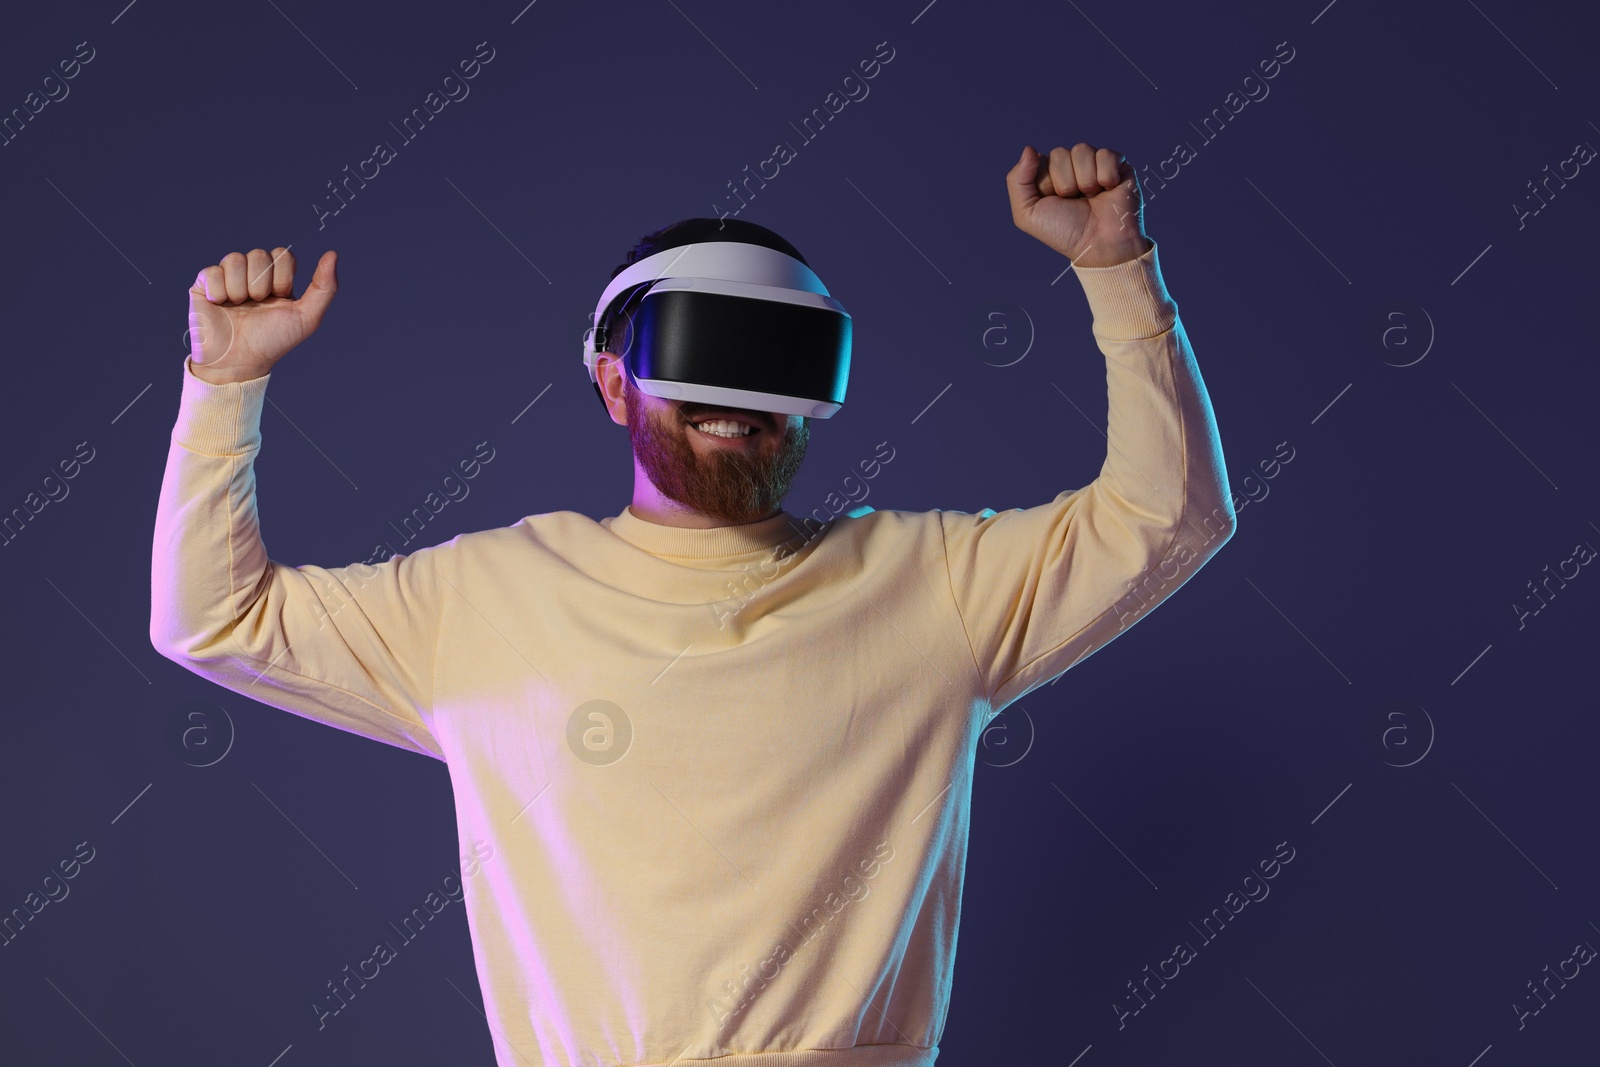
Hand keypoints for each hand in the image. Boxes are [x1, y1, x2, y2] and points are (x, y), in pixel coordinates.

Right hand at [187, 248, 337, 382]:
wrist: (239, 361)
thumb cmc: (273, 341)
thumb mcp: (307, 318)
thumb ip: (325, 287)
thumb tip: (333, 254)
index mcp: (276, 280)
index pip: (283, 255)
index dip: (282, 277)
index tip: (278, 299)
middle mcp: (252, 275)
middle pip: (260, 255)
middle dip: (261, 284)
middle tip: (257, 304)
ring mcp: (228, 278)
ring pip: (236, 259)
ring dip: (240, 289)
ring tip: (238, 307)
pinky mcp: (205, 284)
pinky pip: (213, 271)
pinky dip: (220, 291)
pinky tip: (220, 305)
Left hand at [1006, 143, 1150, 266]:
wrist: (1099, 245)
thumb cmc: (1064, 232)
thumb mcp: (1027, 214)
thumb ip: (1017, 181)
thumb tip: (1029, 149)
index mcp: (1049, 175)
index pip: (1040, 160)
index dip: (1046, 184)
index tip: (1055, 203)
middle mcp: (1071, 167)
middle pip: (1059, 153)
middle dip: (1065, 183)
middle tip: (1074, 202)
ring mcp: (1094, 164)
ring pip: (1081, 150)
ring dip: (1085, 181)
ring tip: (1091, 198)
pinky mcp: (1118, 164)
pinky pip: (1105, 154)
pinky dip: (1105, 177)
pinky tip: (1108, 191)